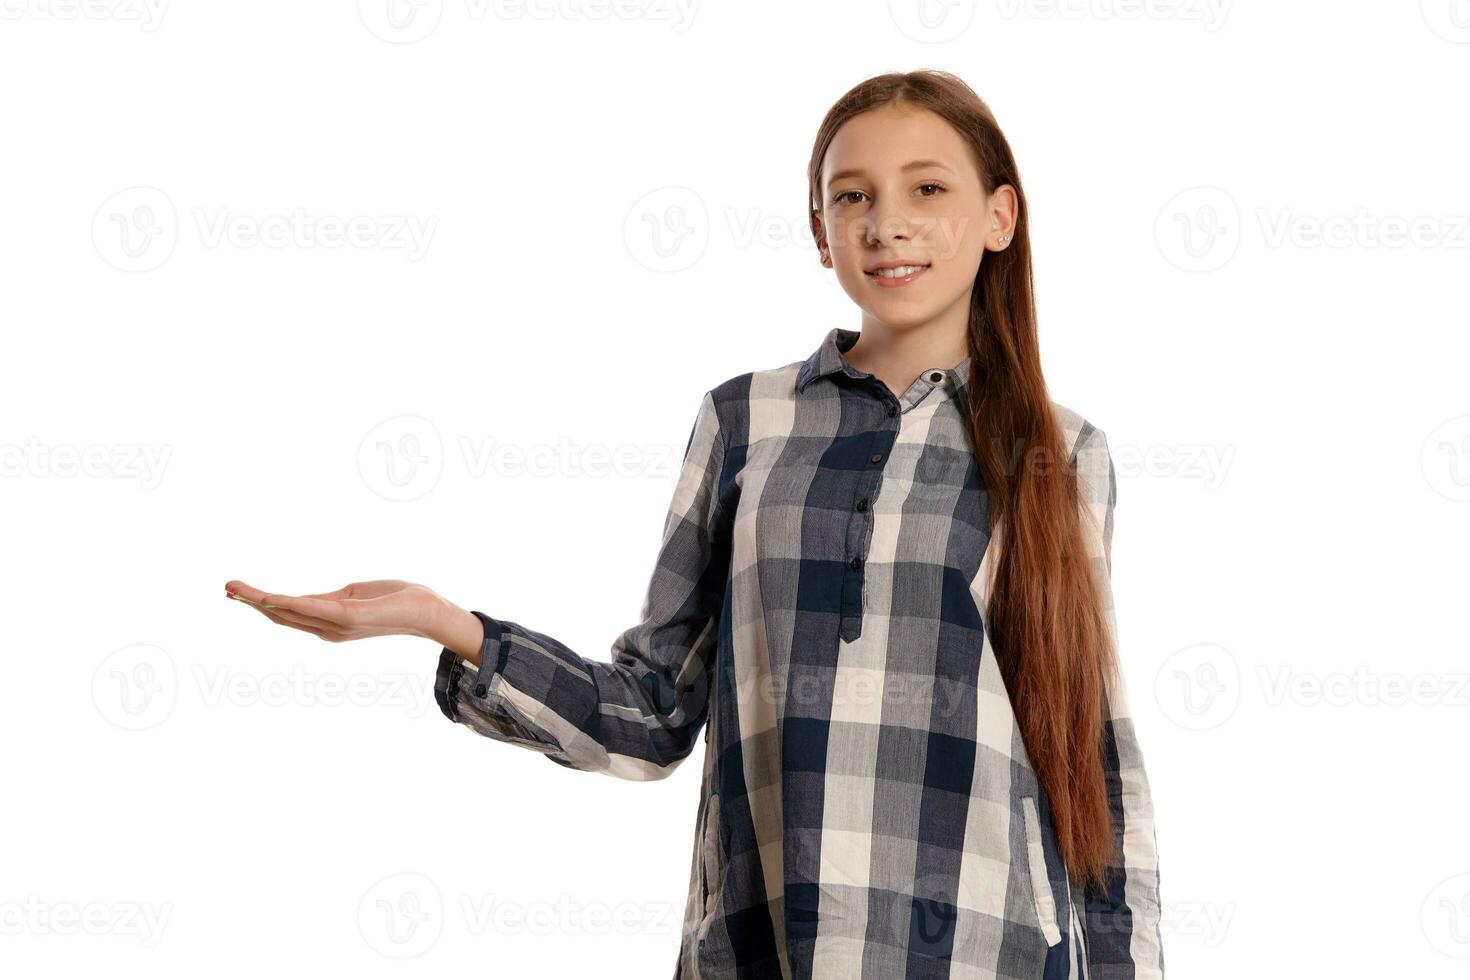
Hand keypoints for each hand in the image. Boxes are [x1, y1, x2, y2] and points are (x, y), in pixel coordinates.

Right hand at [223, 578, 446, 643]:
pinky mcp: (348, 616)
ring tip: (235, 588)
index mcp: (328, 623)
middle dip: (251, 602)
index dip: (260, 604)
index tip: (235, 591)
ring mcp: (337, 625)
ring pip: (290, 612)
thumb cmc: (395, 600)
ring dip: (260, 601)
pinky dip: (289, 603)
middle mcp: (328, 629)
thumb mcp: (355, 596)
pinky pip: (312, 609)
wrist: (427, 609)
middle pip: (281, 616)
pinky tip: (270, 596)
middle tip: (225, 588)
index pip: (287, 614)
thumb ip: (329, 600)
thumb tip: (310, 600)